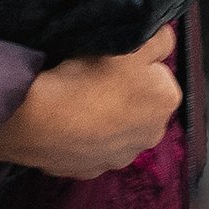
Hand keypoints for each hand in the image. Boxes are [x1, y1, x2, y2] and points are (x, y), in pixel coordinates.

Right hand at [0, 27, 180, 177]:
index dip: (135, 64)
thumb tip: (165, 41)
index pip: (157, 73)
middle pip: (138, 104)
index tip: (113, 62)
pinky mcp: (90, 170)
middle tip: (94, 79)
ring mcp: (119, 157)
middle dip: (123, 94)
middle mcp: (152, 135)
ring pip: (114, 129)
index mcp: (166, 100)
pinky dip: (82, 137)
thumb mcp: (131, 42)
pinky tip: (67, 123)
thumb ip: (158, 38)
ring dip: (103, 117)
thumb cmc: (89, 77)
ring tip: (78, 101)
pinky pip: (89, 147)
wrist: (41, 119)